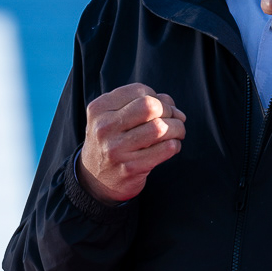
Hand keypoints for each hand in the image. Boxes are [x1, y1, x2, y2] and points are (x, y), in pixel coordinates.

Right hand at [77, 84, 186, 203]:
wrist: (94, 180)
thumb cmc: (111, 142)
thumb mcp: (113, 118)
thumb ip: (140, 103)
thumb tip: (171, 104)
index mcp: (99, 109)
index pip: (139, 90)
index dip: (157, 97)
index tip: (161, 108)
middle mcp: (104, 127)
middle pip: (150, 106)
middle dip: (169, 110)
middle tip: (174, 119)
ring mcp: (116, 149)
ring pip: (160, 127)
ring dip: (177, 128)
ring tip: (177, 132)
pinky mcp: (130, 168)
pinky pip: (166, 148)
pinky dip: (176, 144)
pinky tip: (172, 146)